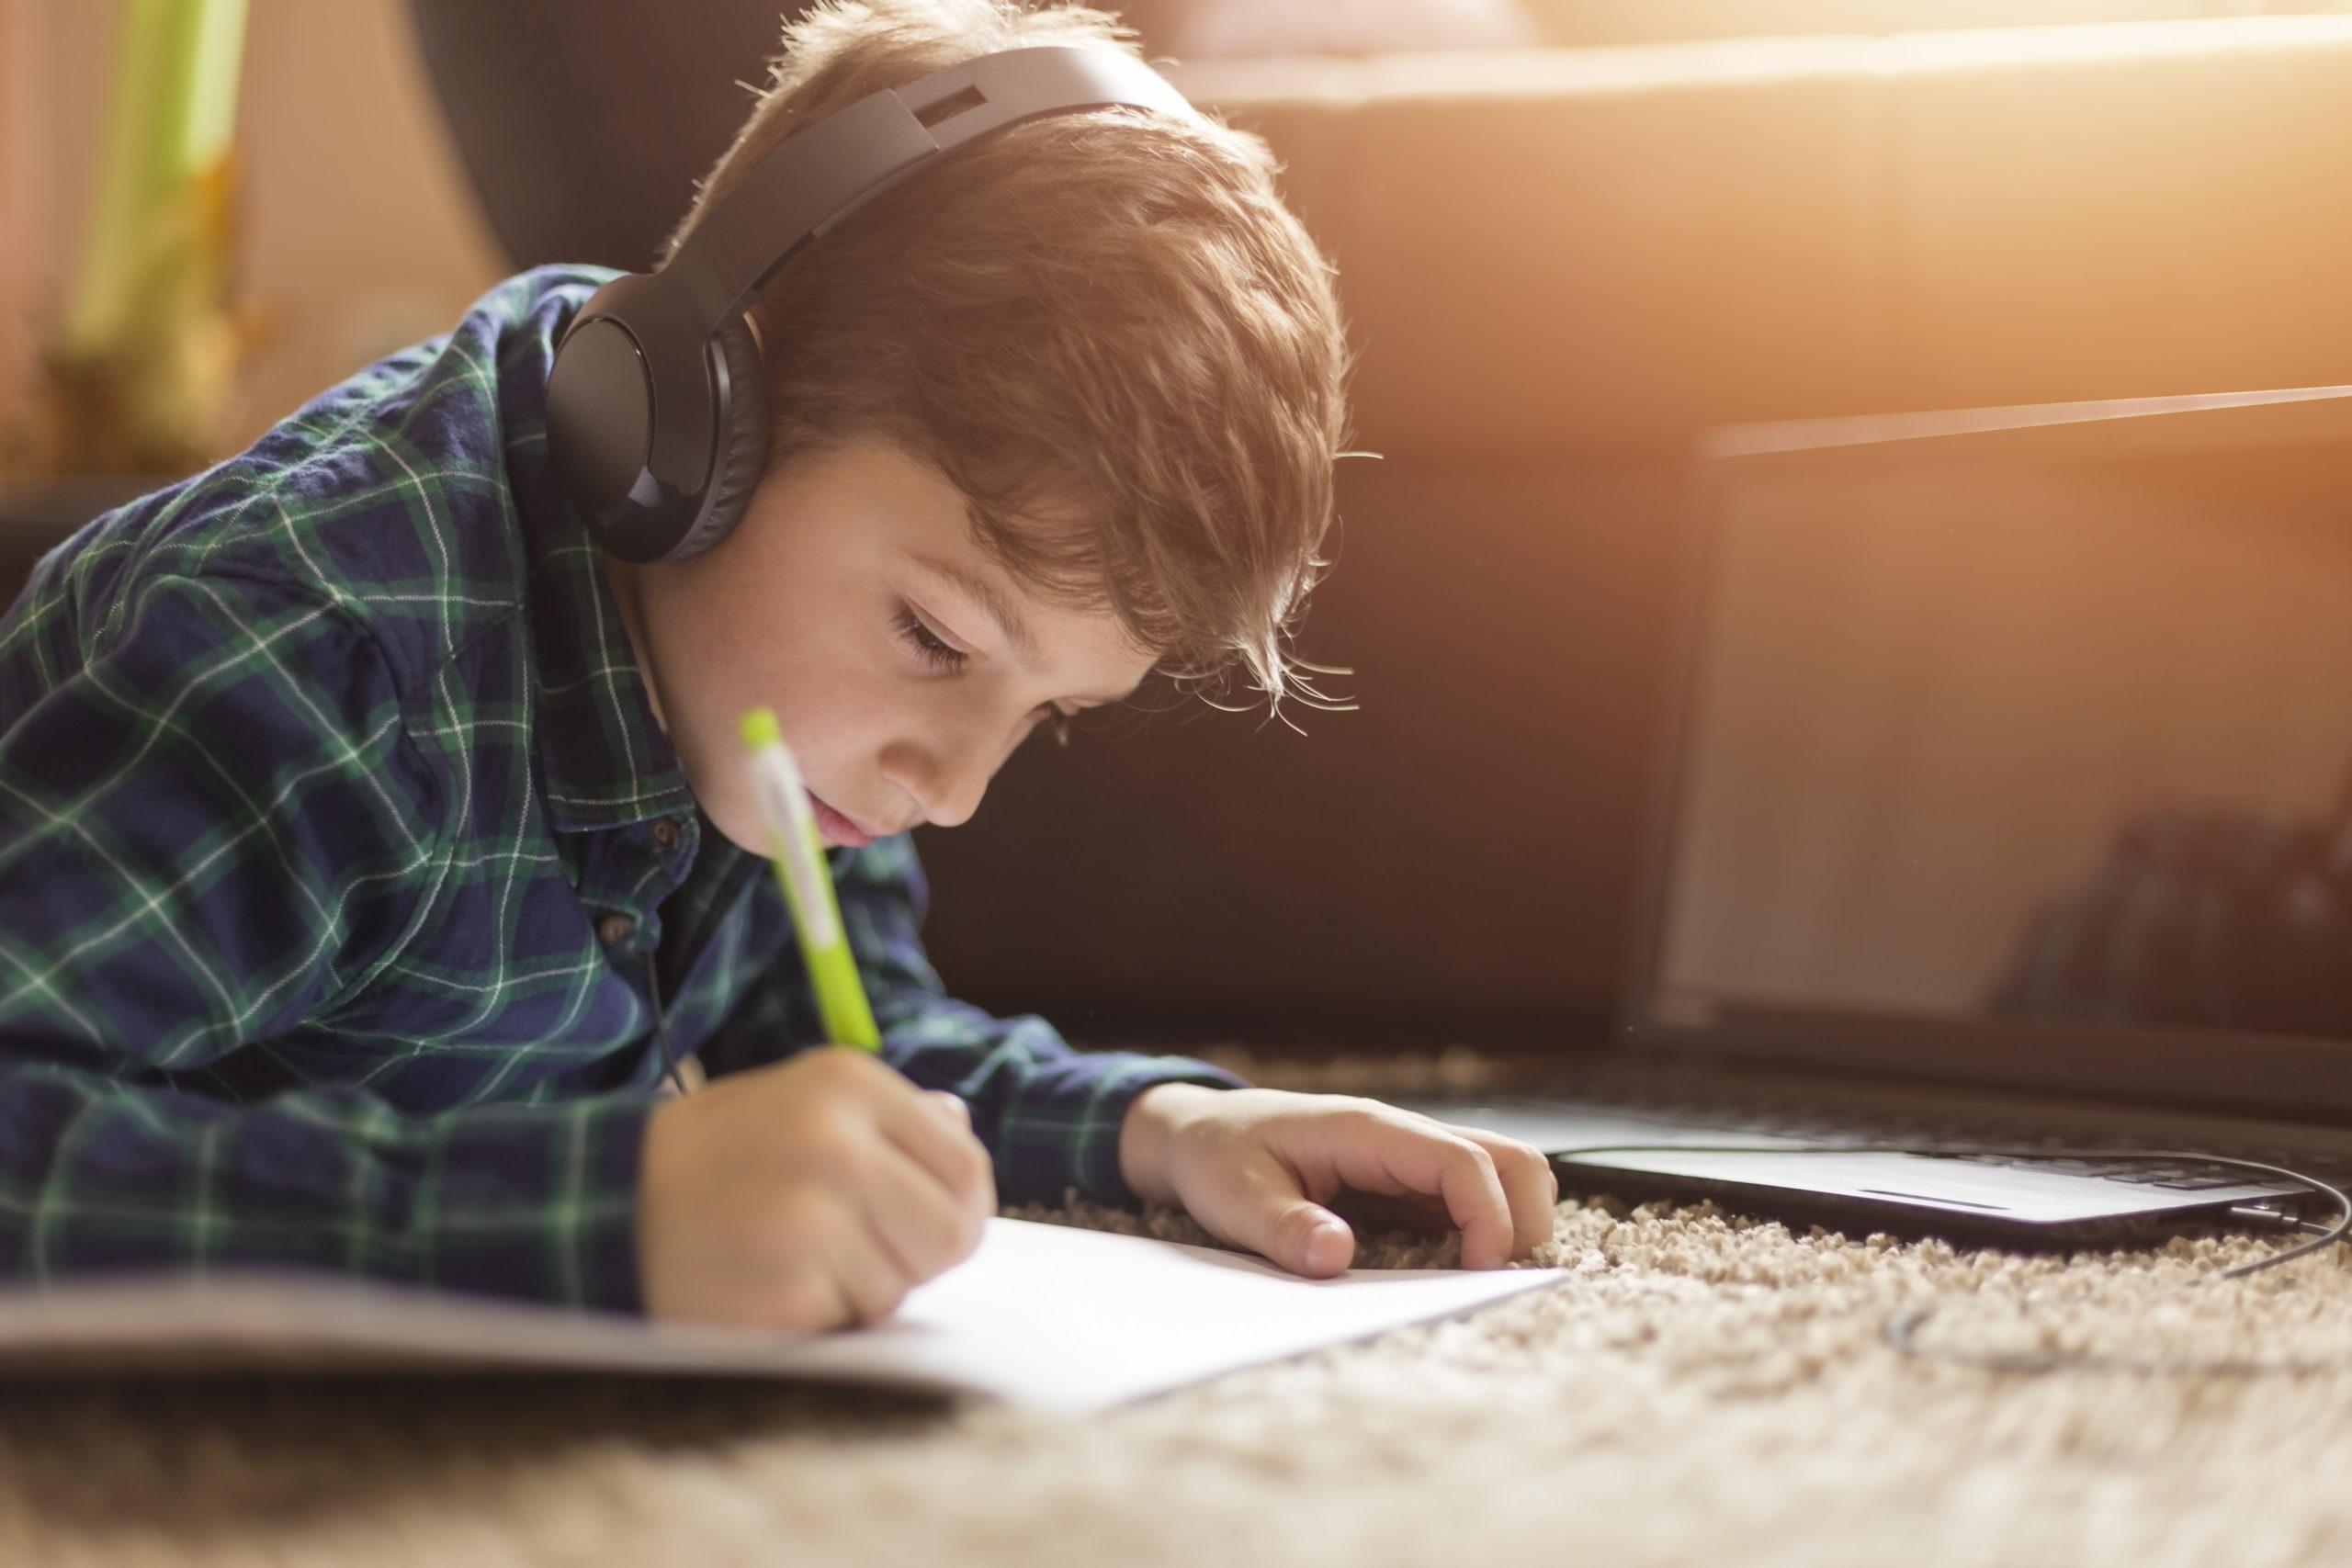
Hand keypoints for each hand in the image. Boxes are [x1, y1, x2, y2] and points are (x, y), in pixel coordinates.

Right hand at [637, 1047, 994, 1329]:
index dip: (956, 1209)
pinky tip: (766, 1284)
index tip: (920, 1223)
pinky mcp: (781, 1289)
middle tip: (858, 1251)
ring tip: (791, 1257)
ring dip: (858, 1290)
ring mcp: (809, 1218)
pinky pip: (846, 1324)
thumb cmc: (713, 1157)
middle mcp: (835, 1143)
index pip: (967, 1168)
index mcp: (849, 1083)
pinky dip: (816, 1319)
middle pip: (951, 1235)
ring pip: (899, 1288)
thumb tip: (959, 1126)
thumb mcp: (798, 1103)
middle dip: (917, 1258)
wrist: (605, 1208)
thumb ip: (886, 1119)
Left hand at [1117, 1085, 1556, 1277]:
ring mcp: (1410, 1161)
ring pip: (1502, 1174)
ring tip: (1482, 1280)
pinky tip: (1457, 1274)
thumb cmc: (1216, 1158)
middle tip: (1493, 1282)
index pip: (1461, 1161)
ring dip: (1513, 1223)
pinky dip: (1485, 1233)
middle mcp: (1401, 1138)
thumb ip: (1285, 1228)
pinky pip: (1470, 1201)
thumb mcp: (1234, 1199)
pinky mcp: (1407, 1187)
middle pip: (1509, 1159)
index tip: (1478, 1275)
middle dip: (1523, 1220)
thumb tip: (1335, 1258)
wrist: (1197, 1136)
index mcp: (1367, 1130)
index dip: (1488, 1217)